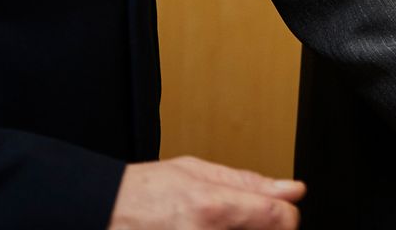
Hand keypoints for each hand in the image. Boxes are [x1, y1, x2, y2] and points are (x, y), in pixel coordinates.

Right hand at [108, 156, 304, 229]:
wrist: (103, 213)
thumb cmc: (142, 193)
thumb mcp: (195, 171)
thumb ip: (248, 183)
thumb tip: (292, 190)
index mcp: (213, 207)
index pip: (281, 219)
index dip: (285, 214)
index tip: (279, 212)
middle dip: (261, 227)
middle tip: (239, 217)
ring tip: (213, 223)